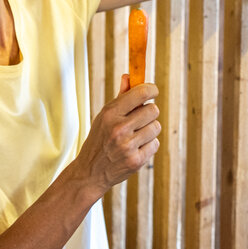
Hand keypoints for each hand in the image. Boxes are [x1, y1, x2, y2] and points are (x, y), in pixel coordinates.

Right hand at [75, 74, 160, 194]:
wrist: (90, 172)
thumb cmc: (99, 140)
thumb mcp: (104, 116)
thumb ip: (120, 97)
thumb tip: (129, 76)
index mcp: (110, 114)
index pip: (141, 93)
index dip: (151, 89)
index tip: (153, 91)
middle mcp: (119, 129)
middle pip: (153, 110)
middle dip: (149, 113)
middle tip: (140, 119)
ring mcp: (128, 146)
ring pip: (156, 127)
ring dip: (149, 130)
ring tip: (136, 135)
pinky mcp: (136, 160)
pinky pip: (155, 144)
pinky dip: (149, 145)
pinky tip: (136, 148)